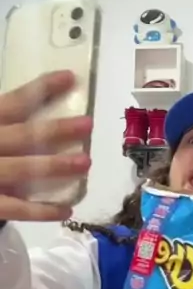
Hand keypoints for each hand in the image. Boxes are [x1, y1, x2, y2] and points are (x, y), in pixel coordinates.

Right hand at [0, 71, 91, 221]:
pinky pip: (16, 209)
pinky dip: (41, 211)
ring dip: (56, 166)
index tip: (69, 77)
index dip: (41, 89)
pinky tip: (67, 210)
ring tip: (86, 162)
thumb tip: (27, 100)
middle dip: (56, 130)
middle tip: (88, 124)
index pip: (13, 103)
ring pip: (23, 170)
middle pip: (23, 135)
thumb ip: (2, 115)